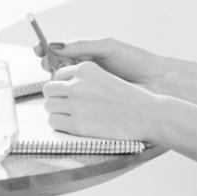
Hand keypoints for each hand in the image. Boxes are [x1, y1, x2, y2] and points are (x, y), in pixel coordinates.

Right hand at [31, 36, 164, 90]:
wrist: (157, 82)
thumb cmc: (134, 61)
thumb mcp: (107, 47)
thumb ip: (82, 45)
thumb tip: (55, 45)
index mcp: (87, 55)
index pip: (60, 52)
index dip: (47, 50)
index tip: (38, 49)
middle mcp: (84, 71)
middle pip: (57, 67)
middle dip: (48, 64)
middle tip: (46, 63)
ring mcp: (88, 87)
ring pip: (62, 83)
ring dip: (55, 80)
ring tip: (56, 76)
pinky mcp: (92, 103)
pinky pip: (73, 99)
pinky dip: (65, 96)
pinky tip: (63, 91)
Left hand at [42, 60, 161, 143]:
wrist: (147, 115)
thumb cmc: (129, 100)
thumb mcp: (105, 78)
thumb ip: (84, 80)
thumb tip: (64, 88)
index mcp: (85, 68)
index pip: (58, 74)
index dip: (62, 86)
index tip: (69, 95)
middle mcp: (77, 83)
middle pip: (49, 89)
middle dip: (56, 98)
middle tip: (67, 108)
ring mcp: (76, 103)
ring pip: (49, 105)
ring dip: (57, 112)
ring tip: (70, 118)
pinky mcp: (77, 123)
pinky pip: (54, 122)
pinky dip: (60, 125)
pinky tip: (72, 127)